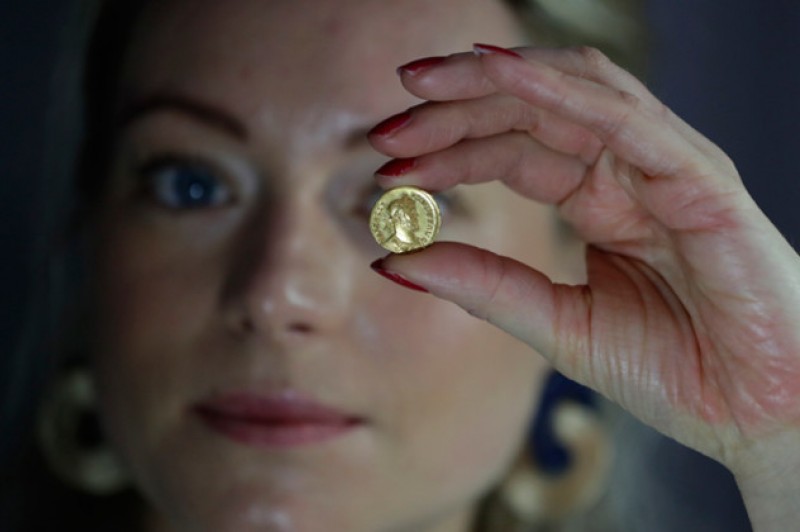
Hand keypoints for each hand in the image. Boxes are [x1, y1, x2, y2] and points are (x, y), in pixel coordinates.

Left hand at [368, 44, 799, 515]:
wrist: (762, 417)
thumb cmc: (676, 370)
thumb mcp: (557, 325)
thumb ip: (482, 286)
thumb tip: (393, 260)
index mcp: (601, 198)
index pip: (512, 150)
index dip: (447, 149)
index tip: (386, 165)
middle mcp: (631, 169)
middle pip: (531, 111)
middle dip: (455, 107)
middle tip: (387, 122)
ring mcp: (667, 166)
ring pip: (573, 92)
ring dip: (492, 83)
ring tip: (422, 86)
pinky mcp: (701, 180)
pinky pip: (624, 117)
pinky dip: (558, 90)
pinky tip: (497, 76)